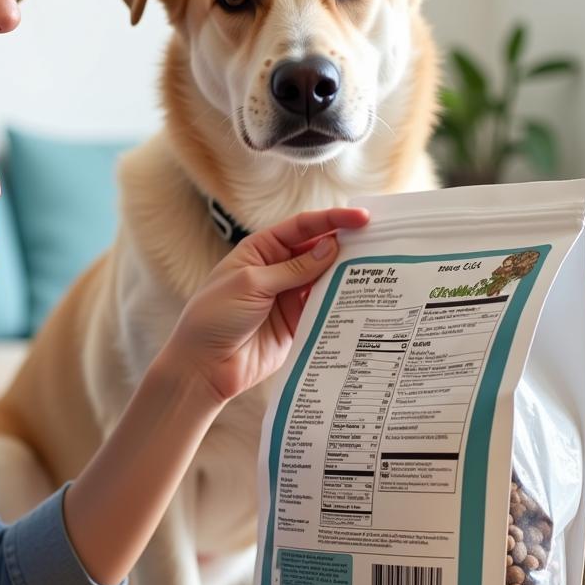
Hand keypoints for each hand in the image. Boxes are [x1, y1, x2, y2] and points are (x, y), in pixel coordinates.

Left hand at [164, 207, 369, 403]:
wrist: (203, 365)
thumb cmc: (214, 317)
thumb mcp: (252, 284)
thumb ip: (293, 269)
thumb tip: (332, 248)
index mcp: (260, 250)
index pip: (301, 228)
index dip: (332, 220)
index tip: (362, 219)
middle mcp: (276, 270)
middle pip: (318, 252)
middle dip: (346, 247)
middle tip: (381, 244)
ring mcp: (288, 298)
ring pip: (325, 281)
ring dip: (348, 278)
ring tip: (379, 273)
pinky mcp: (296, 324)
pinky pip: (324, 310)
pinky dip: (341, 306)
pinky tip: (362, 302)